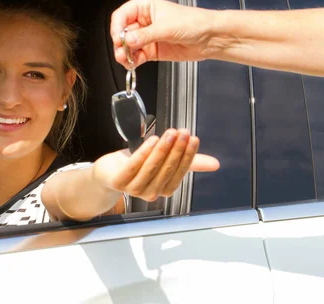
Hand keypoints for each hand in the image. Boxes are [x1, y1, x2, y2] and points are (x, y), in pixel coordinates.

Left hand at [92, 129, 218, 201]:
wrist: (108, 173)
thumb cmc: (137, 166)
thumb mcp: (164, 161)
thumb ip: (188, 162)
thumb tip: (215, 164)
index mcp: (165, 189)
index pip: (180, 173)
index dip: (188, 156)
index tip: (193, 139)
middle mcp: (151, 192)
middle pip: (167, 170)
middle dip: (176, 150)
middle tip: (183, 132)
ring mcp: (134, 189)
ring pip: (151, 168)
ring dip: (162, 150)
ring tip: (170, 133)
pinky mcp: (119, 182)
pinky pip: (134, 167)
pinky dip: (144, 153)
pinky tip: (152, 140)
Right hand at [110, 0, 222, 68]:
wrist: (210, 38)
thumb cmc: (194, 22)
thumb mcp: (167, 27)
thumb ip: (145, 35)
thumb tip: (128, 40)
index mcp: (144, 7)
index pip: (121, 16)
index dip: (117, 28)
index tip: (119, 39)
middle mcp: (143, 21)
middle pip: (121, 33)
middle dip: (121, 44)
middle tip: (123, 52)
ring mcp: (146, 37)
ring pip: (127, 47)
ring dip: (124, 54)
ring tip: (127, 59)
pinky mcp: (151, 50)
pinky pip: (135, 56)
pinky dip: (132, 61)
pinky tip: (133, 63)